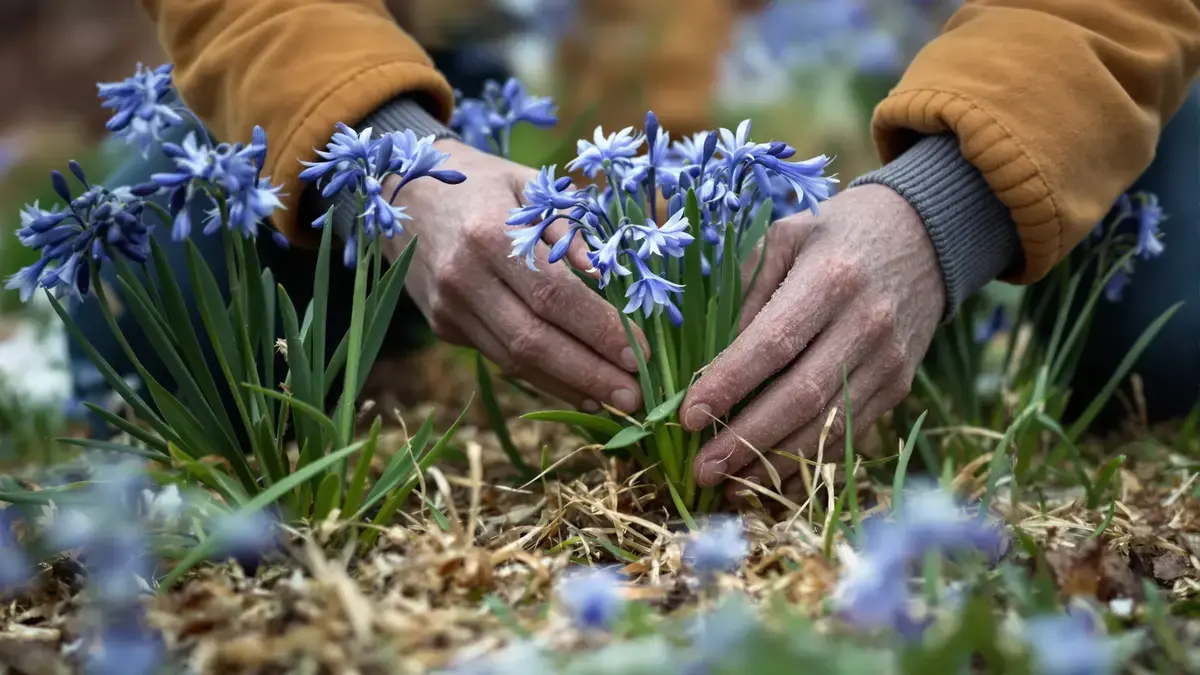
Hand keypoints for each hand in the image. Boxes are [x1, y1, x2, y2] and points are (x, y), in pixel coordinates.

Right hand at [382, 139, 647, 413]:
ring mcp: (448, 308)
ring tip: (616, 401)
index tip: (639, 353)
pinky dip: (543, 378)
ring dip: (569, 386)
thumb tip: (608, 275)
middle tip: (635, 396)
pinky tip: (579, 390)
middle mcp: (464, 277)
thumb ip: (571, 228)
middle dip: (589, 373)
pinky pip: (500, 358)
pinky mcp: (443, 327)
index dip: (598, 329)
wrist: (403, 193)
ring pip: (514, 361)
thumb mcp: (531, 187)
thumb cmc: (484, 184)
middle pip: (533, 340)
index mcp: (490, 233)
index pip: (554, 295)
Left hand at [680, 184, 944, 500]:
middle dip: (746, 439)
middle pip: (800, 396)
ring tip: (730, 486)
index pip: (772, 343)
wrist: (926, 235)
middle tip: (702, 469)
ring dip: (775, 462)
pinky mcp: (899, 385)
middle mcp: (865, 323)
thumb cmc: (837, 233)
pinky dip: (809, 461)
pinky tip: (771, 477)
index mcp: (830, 279)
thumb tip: (711, 359)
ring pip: (828, 425)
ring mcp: (888, 360)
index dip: (728, 384)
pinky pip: (851, 433)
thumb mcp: (785, 238)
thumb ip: (746, 292)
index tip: (687, 415)